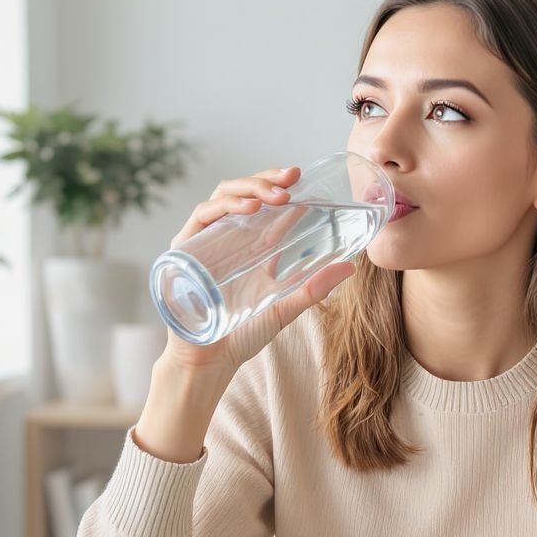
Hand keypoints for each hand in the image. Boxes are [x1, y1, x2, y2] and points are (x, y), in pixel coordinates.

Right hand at [160, 165, 355, 373]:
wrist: (210, 361)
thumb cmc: (243, 335)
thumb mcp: (286, 306)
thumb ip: (314, 287)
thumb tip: (351, 266)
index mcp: (252, 247)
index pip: (266, 205)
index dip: (282, 187)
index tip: (304, 179)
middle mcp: (228, 237)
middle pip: (245, 192)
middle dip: (267, 179)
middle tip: (293, 176)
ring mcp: (205, 240)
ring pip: (224, 195)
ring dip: (251, 188)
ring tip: (277, 195)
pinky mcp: (185, 249)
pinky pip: (203, 215)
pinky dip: (226, 206)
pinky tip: (250, 208)